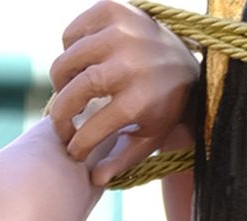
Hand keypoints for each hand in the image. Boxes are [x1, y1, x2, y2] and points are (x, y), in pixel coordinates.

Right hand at [48, 2, 200, 183]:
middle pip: (74, 91)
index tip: (72, 149)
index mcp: (138, 99)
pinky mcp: (113, 9)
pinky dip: (69, 49)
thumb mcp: (149, 138)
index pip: (91, 128)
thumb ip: (122, 160)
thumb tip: (94, 179)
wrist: (186, 62)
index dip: (76, 143)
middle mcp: (128, 63)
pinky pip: (72, 32)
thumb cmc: (163, 107)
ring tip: (69, 92)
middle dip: (60, 113)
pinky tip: (82, 62)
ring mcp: (120, 32)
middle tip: (61, 123)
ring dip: (61, 81)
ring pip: (68, 59)